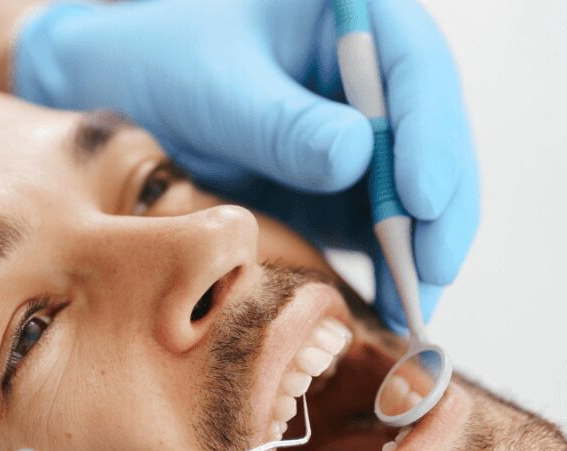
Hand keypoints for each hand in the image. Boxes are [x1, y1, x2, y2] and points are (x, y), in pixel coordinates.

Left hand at [12, 0, 478, 329]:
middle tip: (433, 269)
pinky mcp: (341, 188)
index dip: (430, 134)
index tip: (420, 196)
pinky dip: (387, 267)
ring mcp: (358, 138)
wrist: (126, 97)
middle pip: (430, 138)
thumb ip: (281, 123)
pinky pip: (377, 229)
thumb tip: (358, 157)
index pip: (414, 68)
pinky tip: (389, 305)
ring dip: (419, 250)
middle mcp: (366, 80)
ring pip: (413, 192)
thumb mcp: (216, 89)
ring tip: (414, 306)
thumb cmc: (166, 66)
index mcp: (349, 19)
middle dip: (440, 206)